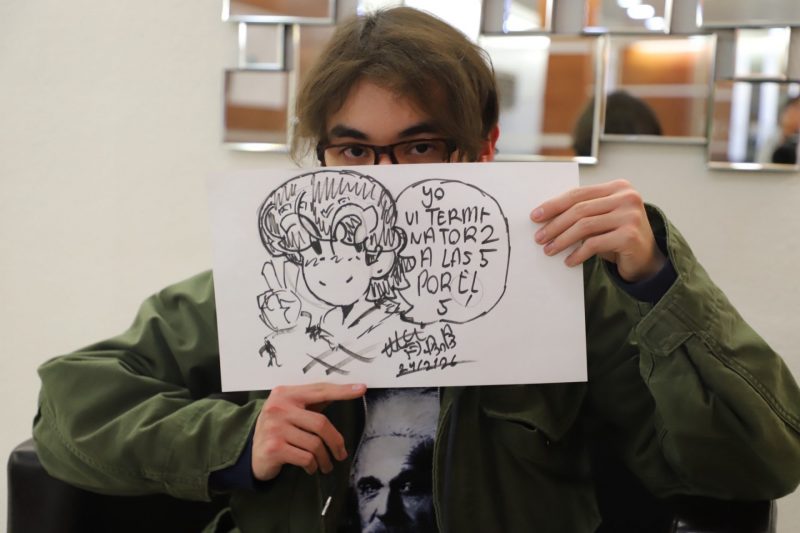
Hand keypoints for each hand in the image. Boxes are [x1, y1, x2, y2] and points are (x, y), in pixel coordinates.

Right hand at [252, 382, 366, 480]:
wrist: (251, 454)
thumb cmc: (278, 430)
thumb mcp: (291, 411)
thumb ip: (312, 402)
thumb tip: (344, 392)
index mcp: (285, 393)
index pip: (319, 390)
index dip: (342, 391)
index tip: (361, 389)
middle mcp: (278, 407)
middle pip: (321, 423)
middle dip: (336, 442)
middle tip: (341, 454)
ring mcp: (274, 428)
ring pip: (315, 444)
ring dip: (325, 459)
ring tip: (326, 465)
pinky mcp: (274, 448)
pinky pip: (306, 458)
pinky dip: (313, 465)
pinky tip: (311, 467)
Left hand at [530, 179, 665, 281]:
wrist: (647, 259)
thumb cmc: (618, 236)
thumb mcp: (602, 218)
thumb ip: (583, 211)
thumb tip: (545, 216)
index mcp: (618, 187)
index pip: (579, 193)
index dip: (554, 204)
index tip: (535, 216)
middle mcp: (627, 197)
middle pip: (580, 209)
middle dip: (555, 224)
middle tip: (539, 237)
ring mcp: (630, 216)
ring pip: (584, 226)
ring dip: (562, 240)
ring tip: (549, 250)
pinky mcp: (629, 236)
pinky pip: (594, 244)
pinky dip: (578, 254)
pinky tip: (569, 261)